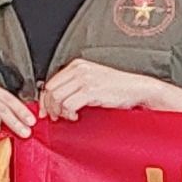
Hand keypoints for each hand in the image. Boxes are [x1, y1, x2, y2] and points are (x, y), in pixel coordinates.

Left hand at [36, 59, 161, 121]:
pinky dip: (69, 114)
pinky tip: (75, 116)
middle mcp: (79, 70)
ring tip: (68, 116)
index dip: (45, 99)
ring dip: (59, 111)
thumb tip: (54, 99)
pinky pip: (69, 105)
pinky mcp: (91, 91)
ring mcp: (85, 79)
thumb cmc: (117, 87)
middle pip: (51, 90)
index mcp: (77, 65)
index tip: (46, 110)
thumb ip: (74, 84)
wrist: (137, 89)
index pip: (51, 82)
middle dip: (49, 106)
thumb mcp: (92, 79)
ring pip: (57, 98)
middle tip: (55, 116)